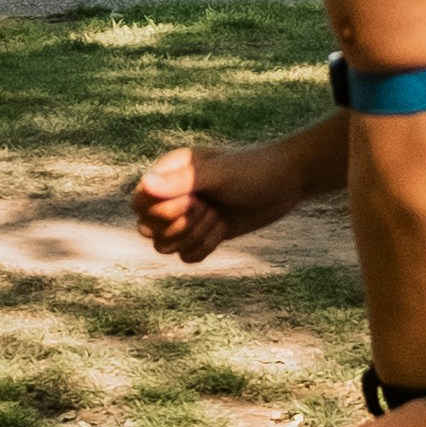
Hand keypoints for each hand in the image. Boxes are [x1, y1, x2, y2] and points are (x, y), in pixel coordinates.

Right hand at [136, 135, 273, 262]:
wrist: (286, 182)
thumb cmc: (253, 170)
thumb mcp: (219, 174)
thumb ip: (180, 181)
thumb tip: (145, 184)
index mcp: (169, 172)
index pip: (139, 203)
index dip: (162, 211)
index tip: (196, 200)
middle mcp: (171, 194)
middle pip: (146, 228)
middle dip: (180, 226)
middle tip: (209, 209)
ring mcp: (185, 216)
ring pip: (163, 246)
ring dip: (193, 238)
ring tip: (217, 219)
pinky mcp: (201, 233)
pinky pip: (184, 256)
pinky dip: (203, 248)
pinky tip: (223, 229)